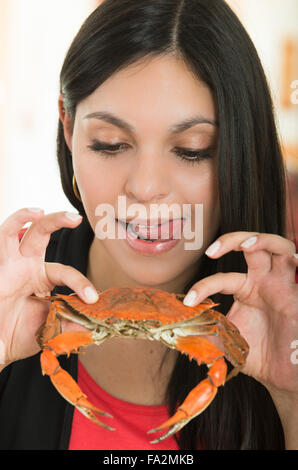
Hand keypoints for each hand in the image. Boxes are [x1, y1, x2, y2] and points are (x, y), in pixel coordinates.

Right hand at [0, 208, 98, 367]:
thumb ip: (72, 322)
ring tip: (55, 213)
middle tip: (77, 218)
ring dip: (42, 217)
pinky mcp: (2, 264)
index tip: (91, 298)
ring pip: (27, 231)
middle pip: (43, 233)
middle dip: (60, 220)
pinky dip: (16, 222)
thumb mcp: (52, 327)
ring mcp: (13, 263)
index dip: (81, 283)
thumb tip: (96, 323)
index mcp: (42, 278)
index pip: (66, 272)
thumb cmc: (19, 335)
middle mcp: (28, 265)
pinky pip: (5, 237)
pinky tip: (32, 214)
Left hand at [183, 232, 297, 394]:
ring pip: (280, 248)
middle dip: (232, 240)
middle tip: (211, 251)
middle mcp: (264, 282)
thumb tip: (179, 330)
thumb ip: (205, 332)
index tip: (188, 302)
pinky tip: (294, 260)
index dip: (203, 287)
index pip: (222, 278)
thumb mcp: (226, 341)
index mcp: (246, 289)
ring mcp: (284, 285)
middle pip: (252, 246)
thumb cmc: (258, 355)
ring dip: (263, 240)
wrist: (282, 377)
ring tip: (247, 245)